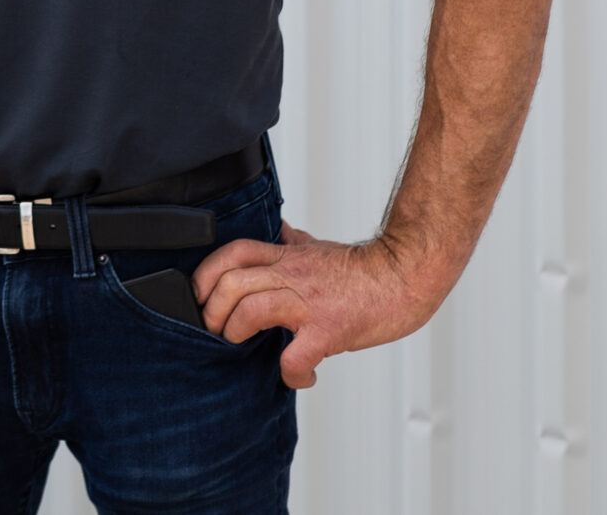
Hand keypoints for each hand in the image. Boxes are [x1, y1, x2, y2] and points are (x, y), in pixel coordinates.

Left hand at [192, 222, 446, 388]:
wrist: (407, 276)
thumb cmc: (366, 269)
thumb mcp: (319, 247)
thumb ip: (293, 242)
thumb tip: (278, 230)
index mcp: (286, 255)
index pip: (233, 252)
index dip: (207, 273)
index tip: (198, 295)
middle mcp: (292, 274)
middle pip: (232, 282)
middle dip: (212, 311)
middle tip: (213, 329)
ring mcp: (309, 303)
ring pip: (251, 311)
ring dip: (236, 333)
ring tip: (241, 346)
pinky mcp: (329, 329)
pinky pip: (296, 356)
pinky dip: (290, 374)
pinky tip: (299, 376)